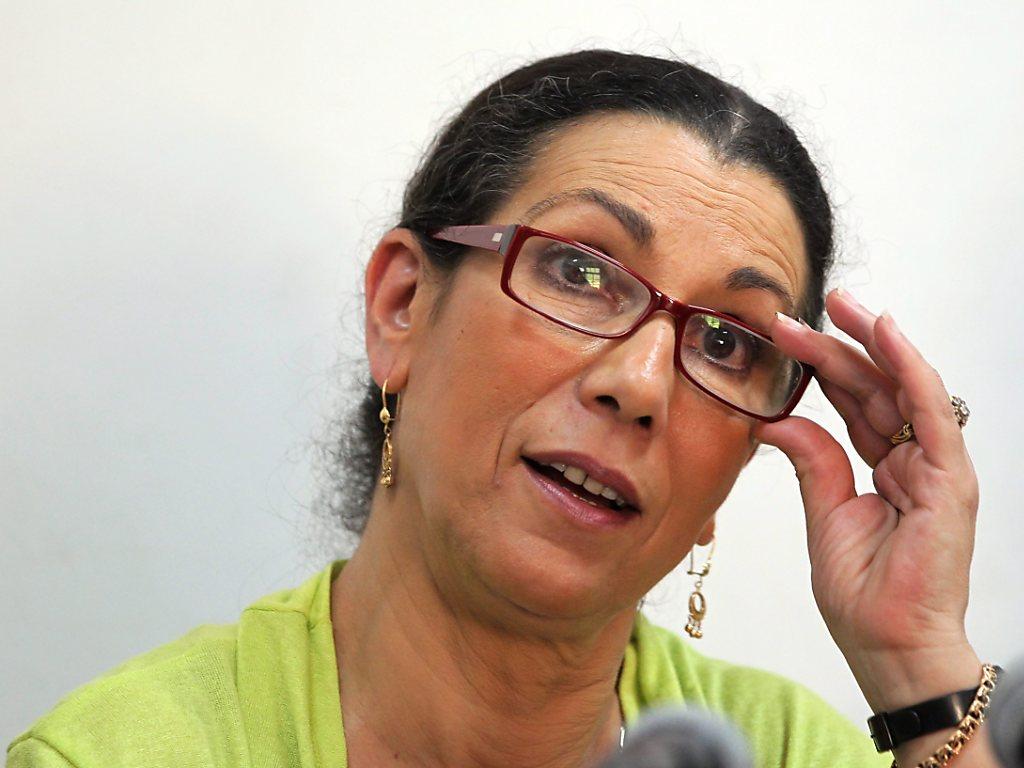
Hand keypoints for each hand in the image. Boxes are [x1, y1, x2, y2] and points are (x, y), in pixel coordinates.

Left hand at [752, 288, 981, 712]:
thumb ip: (811, 460)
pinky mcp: (951, 478)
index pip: (853, 404)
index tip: (783, 337)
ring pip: (902, 388)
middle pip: (875, 389)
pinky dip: (910, 369)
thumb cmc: (862, 593)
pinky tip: (886, 332)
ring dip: (872, 342)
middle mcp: (913, 460)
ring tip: (841, 304)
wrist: (886, 644)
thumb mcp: (824, 513)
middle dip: (842, 344)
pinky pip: (931, 411)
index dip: (821, 368)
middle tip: (809, 307)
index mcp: (884, 469)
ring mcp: (935, 467)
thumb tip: (777, 417)